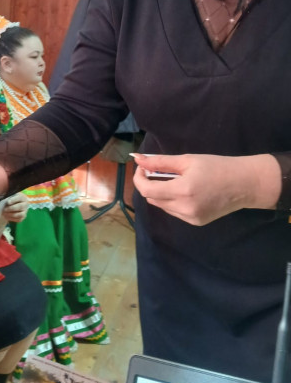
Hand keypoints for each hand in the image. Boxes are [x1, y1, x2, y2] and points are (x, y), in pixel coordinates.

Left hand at [2, 193, 28, 223]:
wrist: (14, 204)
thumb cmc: (11, 199)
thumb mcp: (9, 196)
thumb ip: (7, 196)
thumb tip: (5, 198)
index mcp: (22, 197)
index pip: (19, 198)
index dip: (13, 200)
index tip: (8, 202)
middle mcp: (25, 204)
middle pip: (20, 206)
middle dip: (11, 208)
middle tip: (5, 209)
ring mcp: (25, 211)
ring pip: (20, 214)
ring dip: (12, 215)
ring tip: (5, 214)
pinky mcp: (23, 216)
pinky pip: (19, 219)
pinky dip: (12, 219)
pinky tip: (7, 217)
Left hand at [132, 153, 280, 224]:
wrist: (245, 184)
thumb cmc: (217, 167)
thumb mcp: (187, 160)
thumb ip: (160, 162)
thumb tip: (138, 160)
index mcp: (182, 191)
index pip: (147, 190)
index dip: (139, 179)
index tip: (142, 168)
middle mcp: (184, 208)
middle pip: (152, 199)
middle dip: (150, 184)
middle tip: (159, 171)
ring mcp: (190, 218)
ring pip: (162, 206)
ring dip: (161, 193)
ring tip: (175, 180)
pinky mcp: (196, 222)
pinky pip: (174, 211)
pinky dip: (173, 201)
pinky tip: (186, 192)